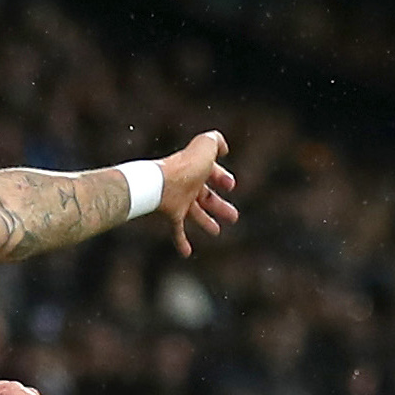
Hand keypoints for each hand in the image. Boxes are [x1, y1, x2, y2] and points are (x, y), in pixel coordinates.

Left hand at [160, 130, 239, 256]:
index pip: (211, 173)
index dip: (222, 178)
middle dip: (220, 206)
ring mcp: (179, 201)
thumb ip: (215, 141)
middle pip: (206, 197)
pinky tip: (187, 253)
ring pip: (195, 214)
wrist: (161, 184)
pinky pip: (177, 231)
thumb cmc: (186, 166)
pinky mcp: (171, 215)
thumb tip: (223, 148)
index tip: (231, 186)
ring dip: (207, 222)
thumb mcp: (205, 146)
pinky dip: (182, 242)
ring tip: (217, 232)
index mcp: (195, 169)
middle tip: (234, 216)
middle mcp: (187, 185)